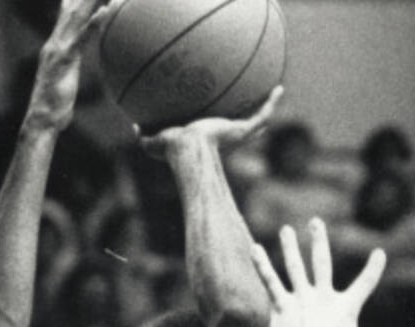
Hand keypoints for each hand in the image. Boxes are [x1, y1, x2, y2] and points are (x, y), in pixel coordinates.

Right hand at [26, 0, 109, 129]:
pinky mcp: (65, 60)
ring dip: (89, 1)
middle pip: (71, 10)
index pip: (65, 15)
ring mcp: (59, 49)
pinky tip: (105, 11)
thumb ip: (70, 65)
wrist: (42, 119)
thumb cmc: (55, 105)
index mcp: (55, 46)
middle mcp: (55, 43)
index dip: (73, 0)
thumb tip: (73, 65)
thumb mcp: (64, 79)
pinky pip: (82, 38)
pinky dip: (94, 24)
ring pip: (77, 17)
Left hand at [137, 85, 283, 156]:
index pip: (218, 134)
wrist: (188, 150)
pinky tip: (280, 89)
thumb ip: (144, 135)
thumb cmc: (172, 150)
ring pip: (257, 120)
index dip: (224, 130)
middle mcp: (224, 137)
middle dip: (248, 123)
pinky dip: (272, 103)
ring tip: (275, 93)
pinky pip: (262, 114)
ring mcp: (236, 134)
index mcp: (207, 138)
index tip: (227, 124)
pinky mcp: (243, 130)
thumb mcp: (154, 140)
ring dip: (267, 108)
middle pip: (241, 129)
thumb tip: (134, 127)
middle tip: (255, 111)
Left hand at [251, 218, 401, 326]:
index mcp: (345, 308)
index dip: (373, 269)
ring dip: (290, 247)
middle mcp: (322, 297)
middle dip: (319, 242)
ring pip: (294, 267)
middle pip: (322, 263)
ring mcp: (301, 299)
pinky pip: (270, 282)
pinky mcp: (281, 307)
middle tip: (315, 222)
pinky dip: (262, 265)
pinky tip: (254, 248)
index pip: (365, 284)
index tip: (379, 253)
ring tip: (286, 230)